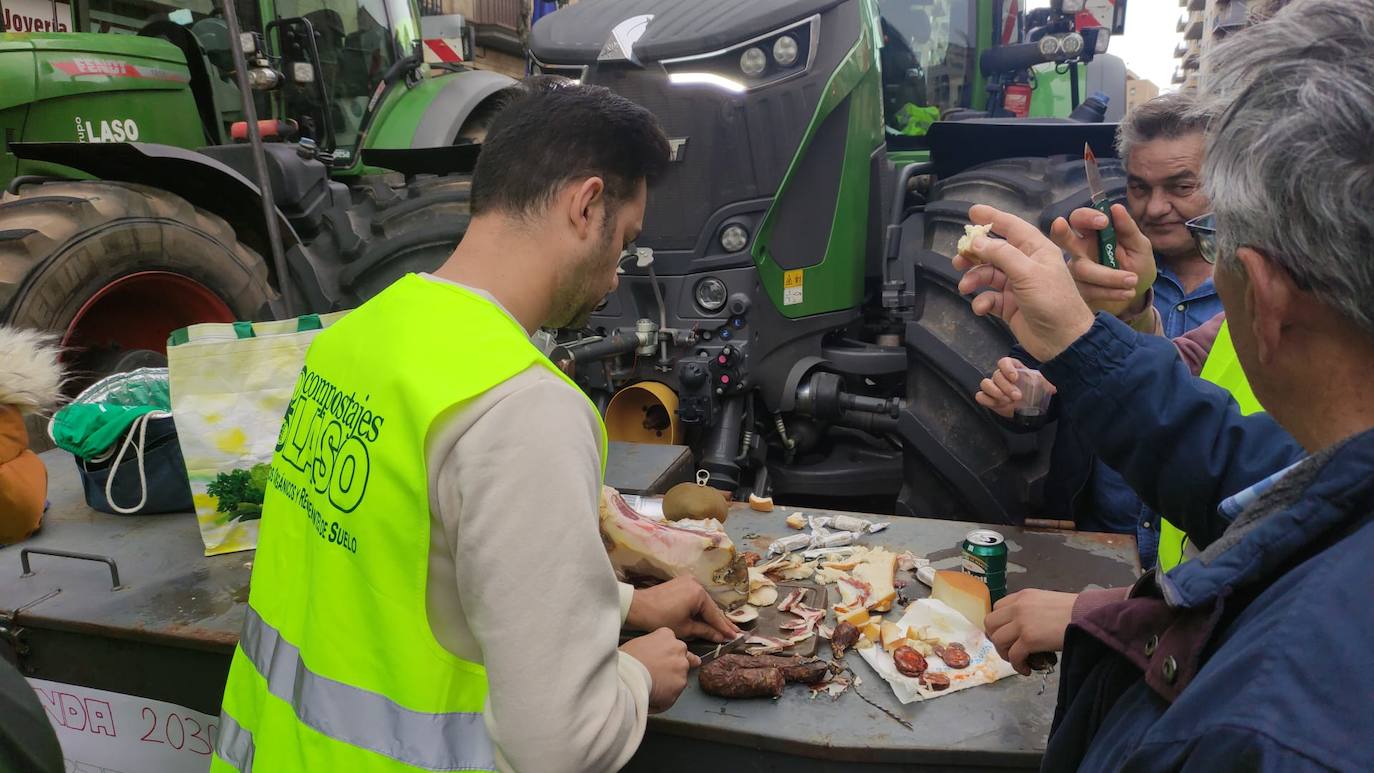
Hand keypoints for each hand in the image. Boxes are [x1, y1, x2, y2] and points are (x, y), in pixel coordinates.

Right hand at [620, 627, 699, 712]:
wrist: (627, 676)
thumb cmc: (626, 660)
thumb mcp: (638, 643)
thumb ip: (652, 646)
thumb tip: (652, 656)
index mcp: (666, 635)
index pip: (673, 643)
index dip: (668, 653)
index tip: (664, 660)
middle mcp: (678, 649)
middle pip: (684, 658)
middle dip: (676, 666)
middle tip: (663, 675)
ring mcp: (681, 668)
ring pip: (680, 677)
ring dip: (671, 683)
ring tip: (652, 688)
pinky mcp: (680, 686)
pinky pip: (674, 693)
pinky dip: (666, 697)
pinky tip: (653, 696)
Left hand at [627, 576, 741, 642]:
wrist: (637, 607)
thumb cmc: (661, 619)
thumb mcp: (685, 628)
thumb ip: (705, 631)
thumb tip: (720, 637)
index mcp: (699, 594)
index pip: (715, 614)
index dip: (725, 628)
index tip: (735, 637)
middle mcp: (696, 584)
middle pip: (711, 607)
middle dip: (721, 622)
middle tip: (735, 633)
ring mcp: (688, 582)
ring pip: (703, 603)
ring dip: (711, 616)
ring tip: (724, 628)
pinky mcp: (681, 584)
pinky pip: (695, 598)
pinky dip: (701, 609)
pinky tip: (708, 617)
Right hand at [954, 205, 1096, 361]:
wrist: (1063, 342)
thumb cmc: (1052, 301)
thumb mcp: (1028, 273)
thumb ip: (1001, 254)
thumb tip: (977, 241)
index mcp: (1036, 250)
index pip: (1012, 227)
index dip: (993, 218)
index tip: (972, 211)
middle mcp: (1025, 264)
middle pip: (994, 251)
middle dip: (975, 254)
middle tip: (958, 259)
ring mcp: (1016, 286)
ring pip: (987, 274)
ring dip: (974, 278)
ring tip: (965, 286)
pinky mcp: (1009, 306)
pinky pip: (989, 297)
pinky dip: (982, 301)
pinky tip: (981, 308)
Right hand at [976, 357, 1056, 417]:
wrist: (1029, 407)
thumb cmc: (1034, 392)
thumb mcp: (1043, 385)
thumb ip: (1047, 383)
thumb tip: (1054, 388)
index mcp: (1012, 368)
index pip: (1003, 362)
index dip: (1007, 368)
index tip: (1015, 378)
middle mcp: (1001, 376)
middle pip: (996, 375)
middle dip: (1006, 386)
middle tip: (1017, 396)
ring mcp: (993, 387)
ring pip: (985, 384)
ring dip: (995, 392)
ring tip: (1007, 400)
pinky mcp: (988, 398)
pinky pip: (980, 396)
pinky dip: (988, 400)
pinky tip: (999, 405)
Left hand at [984, 589, 1077, 675]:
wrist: (1088, 616)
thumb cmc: (1074, 611)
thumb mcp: (1047, 603)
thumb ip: (1031, 611)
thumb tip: (1025, 628)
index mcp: (1022, 596)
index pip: (997, 608)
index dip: (999, 624)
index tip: (1007, 636)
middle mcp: (1017, 607)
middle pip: (990, 623)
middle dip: (997, 639)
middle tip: (1009, 649)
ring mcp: (1021, 622)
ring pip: (998, 640)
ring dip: (1006, 654)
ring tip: (1019, 660)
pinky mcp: (1029, 639)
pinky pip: (1013, 656)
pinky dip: (1018, 665)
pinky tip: (1027, 670)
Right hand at [1050, 205, 1155, 315]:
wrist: (1138, 296)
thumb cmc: (1137, 265)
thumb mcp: (1139, 246)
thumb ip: (1128, 228)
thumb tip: (1116, 207)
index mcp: (1093, 234)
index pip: (1079, 218)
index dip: (1086, 217)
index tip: (1104, 222)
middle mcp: (1079, 251)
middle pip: (1062, 238)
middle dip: (1062, 232)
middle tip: (1065, 226)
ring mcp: (1075, 272)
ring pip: (1081, 269)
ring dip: (1108, 276)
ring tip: (1133, 280)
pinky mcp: (1077, 292)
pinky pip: (1088, 290)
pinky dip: (1110, 292)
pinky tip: (1127, 292)